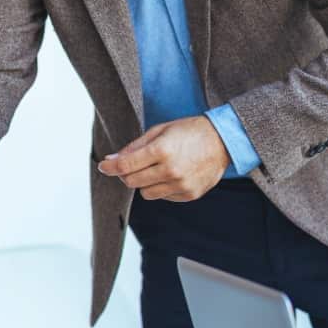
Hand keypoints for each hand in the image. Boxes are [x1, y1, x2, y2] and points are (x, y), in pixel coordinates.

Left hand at [97, 116, 228, 201]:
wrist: (223, 141)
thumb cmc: (189, 131)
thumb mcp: (160, 130)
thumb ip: (134, 147)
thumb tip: (111, 161)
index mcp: (161, 150)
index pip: (125, 166)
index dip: (110, 167)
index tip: (104, 166)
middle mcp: (170, 170)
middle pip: (132, 182)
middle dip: (126, 174)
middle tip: (131, 165)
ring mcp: (181, 185)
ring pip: (146, 193)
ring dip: (144, 183)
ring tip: (156, 169)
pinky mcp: (189, 194)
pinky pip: (163, 197)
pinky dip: (161, 188)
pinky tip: (171, 174)